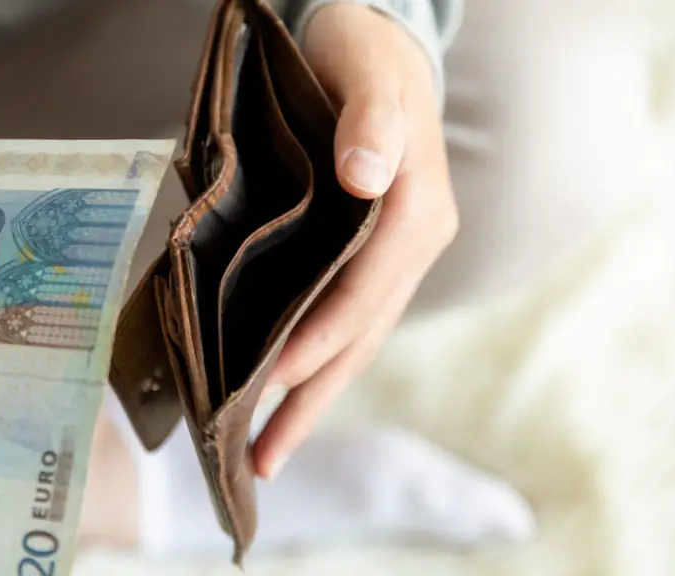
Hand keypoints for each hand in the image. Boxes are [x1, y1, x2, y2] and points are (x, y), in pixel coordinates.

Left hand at [253, 5, 458, 477]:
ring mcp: (391, 259)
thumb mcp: (371, 74)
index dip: (315, 342)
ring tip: (264, 449)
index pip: (363, 295)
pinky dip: (310, 360)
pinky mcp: (367, 259)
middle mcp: (410, 248)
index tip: (265, 381)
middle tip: (260, 460)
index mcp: (415, 215)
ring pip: (350, 342)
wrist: (374, 49)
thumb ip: (372, 121)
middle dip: (309, 400)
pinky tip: (278, 387)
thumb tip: (365, 174)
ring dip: (308, 397)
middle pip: (358, 339)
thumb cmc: (366, 59)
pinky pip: (340, 321)